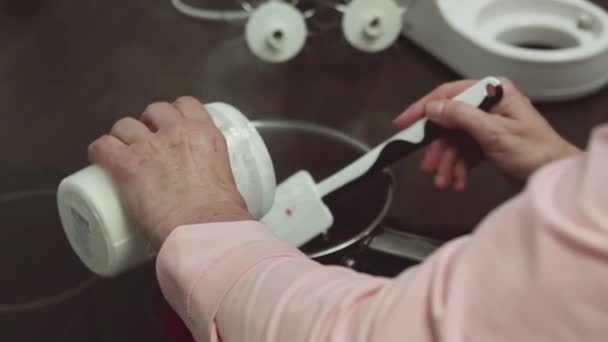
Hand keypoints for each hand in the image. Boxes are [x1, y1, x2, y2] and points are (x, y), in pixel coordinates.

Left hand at [88, 97, 252, 247]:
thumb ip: (219, 182)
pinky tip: (99, 159)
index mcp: (205, 135)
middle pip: (154, 110)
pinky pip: (102, 146)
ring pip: (125, 124)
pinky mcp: (126, 165)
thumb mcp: (229, 184)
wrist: (205, 229)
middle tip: (148, 143)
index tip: (171, 126)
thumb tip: (218, 200)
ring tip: (122, 153)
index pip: (187, 105)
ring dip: (122, 136)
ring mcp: (150, 147)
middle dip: (148, 123)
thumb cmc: (222, 216)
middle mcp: (177, 133)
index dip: (175, 113)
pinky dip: (99, 151)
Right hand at [393, 78, 579, 190]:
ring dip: (447, 163)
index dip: (423, 108)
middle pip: (448, 122)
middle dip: (438, 148)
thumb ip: (461, 116)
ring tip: (445, 180)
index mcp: (493, 92)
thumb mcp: (494, 132)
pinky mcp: (487, 142)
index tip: (404, 122)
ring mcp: (487, 125)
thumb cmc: (537, 152)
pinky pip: (463, 153)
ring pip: (453, 141)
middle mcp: (488, 105)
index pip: (448, 94)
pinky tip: (458, 180)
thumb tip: (434, 108)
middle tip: (429, 166)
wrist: (554, 175)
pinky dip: (458, 168)